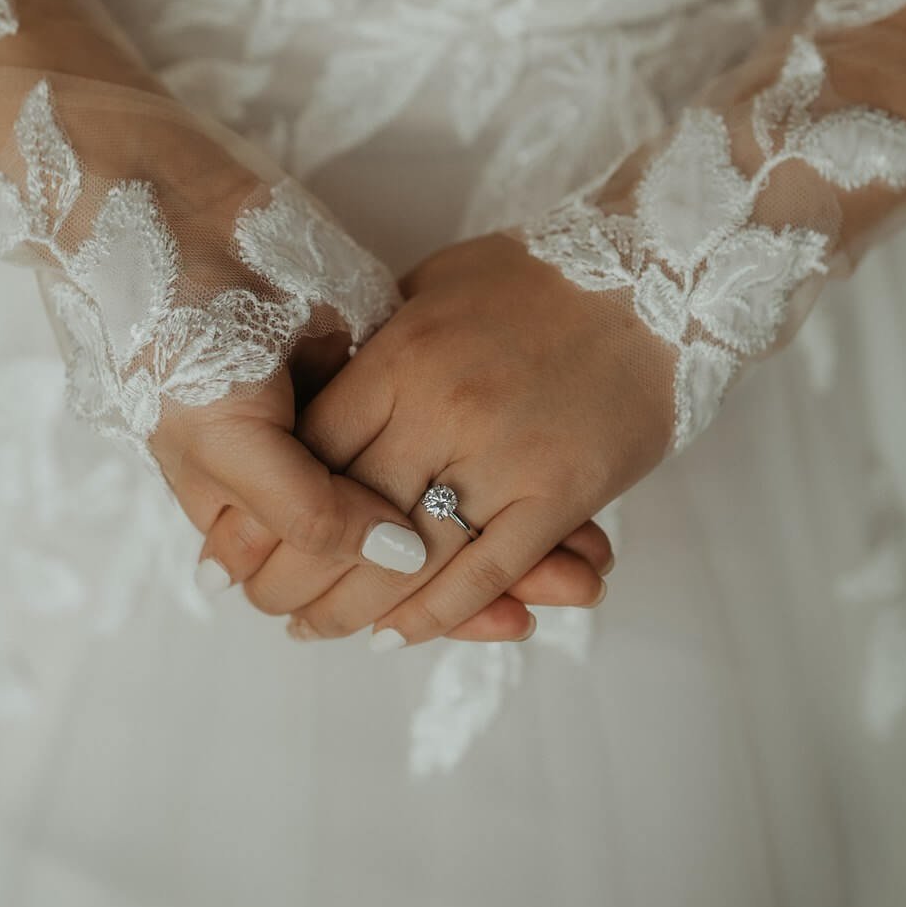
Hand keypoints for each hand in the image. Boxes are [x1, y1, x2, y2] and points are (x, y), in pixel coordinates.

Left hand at [280, 234, 674, 648]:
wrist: (661, 272)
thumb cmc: (537, 277)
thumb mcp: (432, 287)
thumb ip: (375, 346)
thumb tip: (313, 394)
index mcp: (403, 355)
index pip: (311, 450)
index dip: (269, 506)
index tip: (243, 540)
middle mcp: (445, 409)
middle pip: (345, 514)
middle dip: (296, 574)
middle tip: (268, 604)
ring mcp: (507, 454)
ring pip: (411, 557)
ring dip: (356, 608)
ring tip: (320, 631)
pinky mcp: (564, 490)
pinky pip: (489, 569)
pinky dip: (440, 613)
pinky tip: (398, 634)